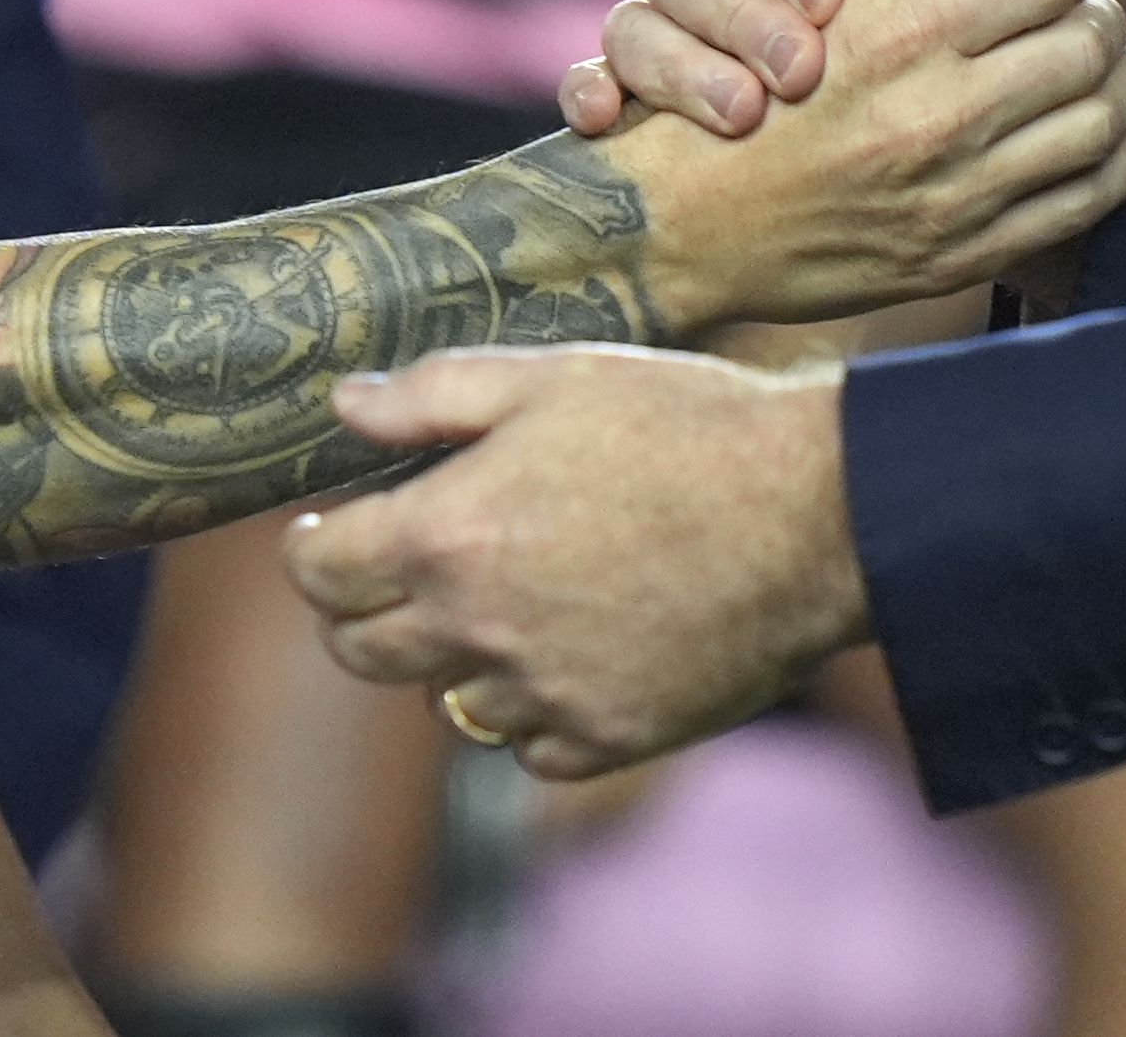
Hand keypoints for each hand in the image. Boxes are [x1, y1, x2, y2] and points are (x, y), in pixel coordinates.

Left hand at [284, 346, 864, 779]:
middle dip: (357, 610)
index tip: (327, 533)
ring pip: (444, 704)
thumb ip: (430, 397)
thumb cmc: (681, 424)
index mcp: (445, 535)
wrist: (813, 512)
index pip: (320, 573)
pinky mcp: (607, 737)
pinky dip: (529, 713)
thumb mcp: (548, 376)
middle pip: (360, 650)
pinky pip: (528, 749)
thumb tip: (342, 406)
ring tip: (494, 607)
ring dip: (450, 660)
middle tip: (389, 574)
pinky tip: (561, 656)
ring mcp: (541, 695)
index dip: (311, 550)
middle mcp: (477, 629)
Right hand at [564, 0, 987, 137]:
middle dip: (736, 12)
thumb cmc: (918, 16)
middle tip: (803, 69)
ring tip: (745, 113)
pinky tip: (606, 118)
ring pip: (631, 20)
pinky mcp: (630, 88)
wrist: (904, 125)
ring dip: (680, 65)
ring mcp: (660, 20)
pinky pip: (585, 77)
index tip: (833, 1)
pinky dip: (588, 92)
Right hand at [603, 0, 1125, 328]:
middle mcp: (939, 113)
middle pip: (1088, 43)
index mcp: (904, 31)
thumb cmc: (737, 79)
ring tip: (1109, 63)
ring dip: (1123, 82)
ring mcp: (957, 191)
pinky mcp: (968, 252)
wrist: (687, 223)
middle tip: (1090, 10)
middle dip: (1099, 17)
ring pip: (1101, 121)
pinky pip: (1086, 202)